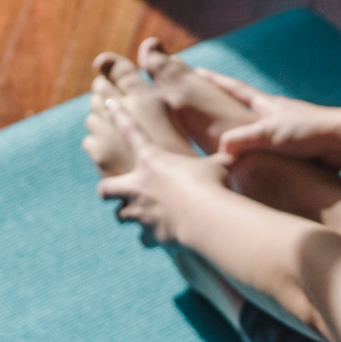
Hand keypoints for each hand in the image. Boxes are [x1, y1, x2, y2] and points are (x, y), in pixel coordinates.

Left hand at [96, 99, 232, 242]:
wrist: (205, 218)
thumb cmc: (212, 184)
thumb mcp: (219, 165)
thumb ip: (218, 161)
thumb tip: (235, 154)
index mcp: (152, 160)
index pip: (131, 130)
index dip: (118, 114)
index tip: (108, 102)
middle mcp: (138, 186)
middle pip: (106, 188)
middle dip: (108, 191)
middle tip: (113, 191)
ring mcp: (140, 212)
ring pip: (120, 216)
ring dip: (130, 216)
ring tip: (142, 217)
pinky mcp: (149, 234)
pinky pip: (145, 238)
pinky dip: (151, 238)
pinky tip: (162, 238)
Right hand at [197, 69, 340, 165]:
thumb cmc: (309, 133)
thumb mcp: (269, 134)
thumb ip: (241, 140)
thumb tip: (220, 150)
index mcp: (268, 105)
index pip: (234, 89)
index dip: (215, 81)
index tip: (197, 71)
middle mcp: (277, 114)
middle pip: (245, 106)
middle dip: (226, 103)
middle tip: (207, 100)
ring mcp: (289, 130)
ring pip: (258, 130)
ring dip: (243, 130)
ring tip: (229, 136)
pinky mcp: (299, 148)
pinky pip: (271, 149)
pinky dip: (259, 152)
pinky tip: (257, 163)